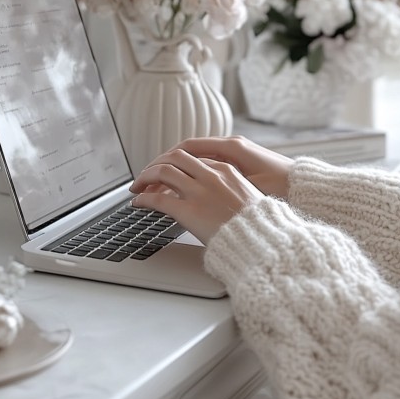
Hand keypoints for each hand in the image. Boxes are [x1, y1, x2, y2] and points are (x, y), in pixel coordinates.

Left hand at [130, 148, 264, 243]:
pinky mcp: (188, 211)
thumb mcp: (250, 196)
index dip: (176, 163)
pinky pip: (157, 200)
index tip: (168, 172)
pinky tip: (138, 204)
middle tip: (147, 174)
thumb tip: (221, 195)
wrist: (262, 240)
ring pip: (162, 172)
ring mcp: (199, 192)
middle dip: (157, 163)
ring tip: (137, 186)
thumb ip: (232, 189)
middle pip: (175, 157)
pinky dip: (144, 199)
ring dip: (145, 177)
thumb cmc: (259, 225)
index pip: (193, 158)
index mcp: (226, 170)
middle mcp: (210, 176)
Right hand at [160, 135, 294, 198]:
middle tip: (145, 183)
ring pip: (196, 161)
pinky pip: (207, 168)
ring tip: (157, 190)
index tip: (148, 174)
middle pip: (187, 154)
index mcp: (232, 148)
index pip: (187, 148)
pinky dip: (191, 177)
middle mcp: (231, 148)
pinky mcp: (239, 167)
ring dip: (176, 173)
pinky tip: (182, 191)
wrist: (306, 190)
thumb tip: (192, 186)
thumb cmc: (282, 188)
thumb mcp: (249, 185)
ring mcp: (235, 156)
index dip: (163, 161)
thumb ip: (220, 182)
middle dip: (163, 167)